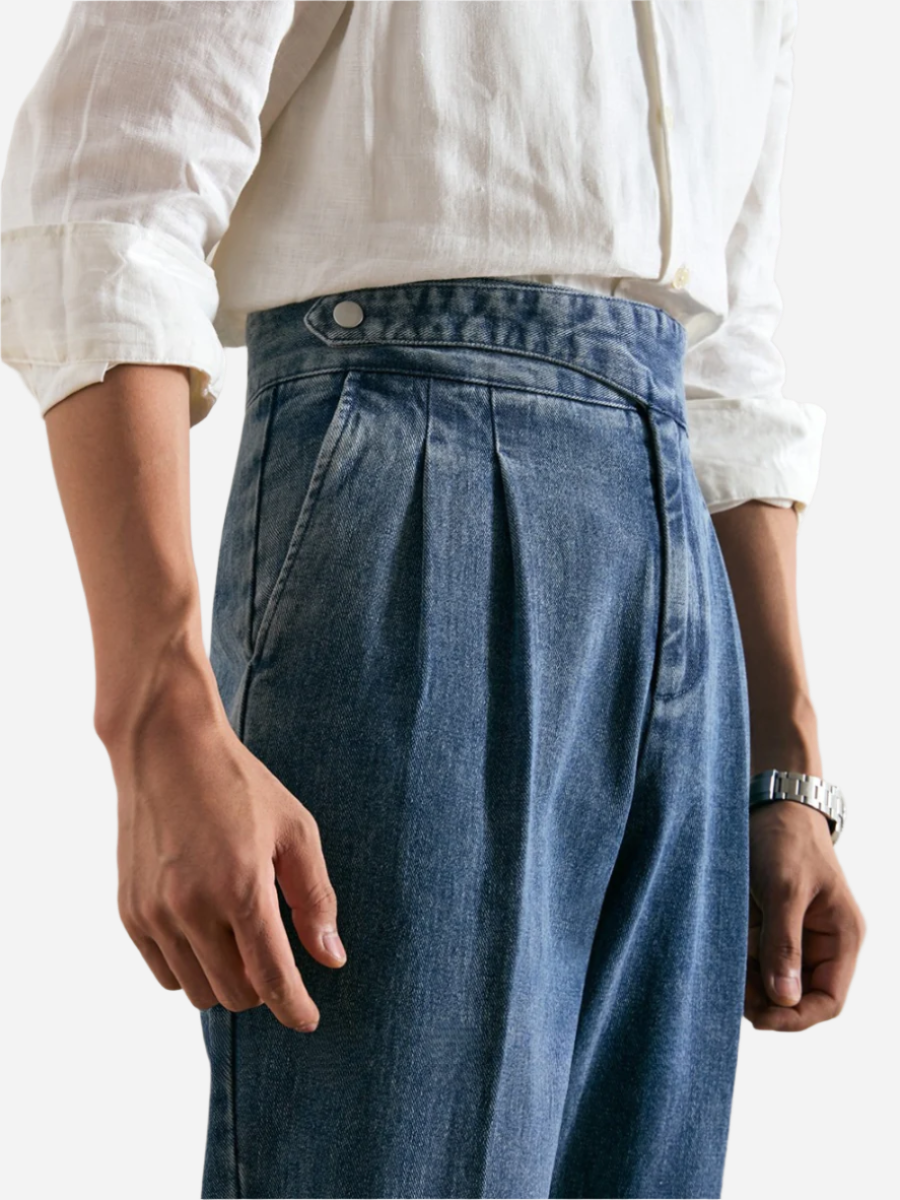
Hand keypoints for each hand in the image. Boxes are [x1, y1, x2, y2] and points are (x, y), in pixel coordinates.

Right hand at [103, 655, 346, 1032]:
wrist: (166, 748)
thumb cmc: (241, 785)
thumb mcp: (295, 831)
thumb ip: (314, 899)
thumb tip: (331, 959)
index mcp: (242, 887)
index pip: (272, 977)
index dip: (295, 1008)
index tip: (308, 1020)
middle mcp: (193, 908)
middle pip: (236, 994)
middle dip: (263, 990)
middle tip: (275, 959)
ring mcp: (155, 914)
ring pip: (198, 991)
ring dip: (226, 980)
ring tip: (240, 940)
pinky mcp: (130, 912)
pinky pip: (164, 972)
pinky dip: (190, 967)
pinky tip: (206, 933)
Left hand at [745, 798, 864, 1030]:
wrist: (771, 802)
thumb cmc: (786, 839)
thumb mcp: (784, 890)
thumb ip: (784, 944)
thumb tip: (784, 1000)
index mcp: (842, 937)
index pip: (828, 1000)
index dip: (797, 1018)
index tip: (759, 1019)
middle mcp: (824, 941)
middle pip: (800, 996)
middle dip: (767, 1001)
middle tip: (731, 993)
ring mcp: (798, 934)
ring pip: (775, 980)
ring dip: (750, 983)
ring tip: (723, 969)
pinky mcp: (772, 924)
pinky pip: (759, 958)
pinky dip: (741, 962)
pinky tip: (722, 953)